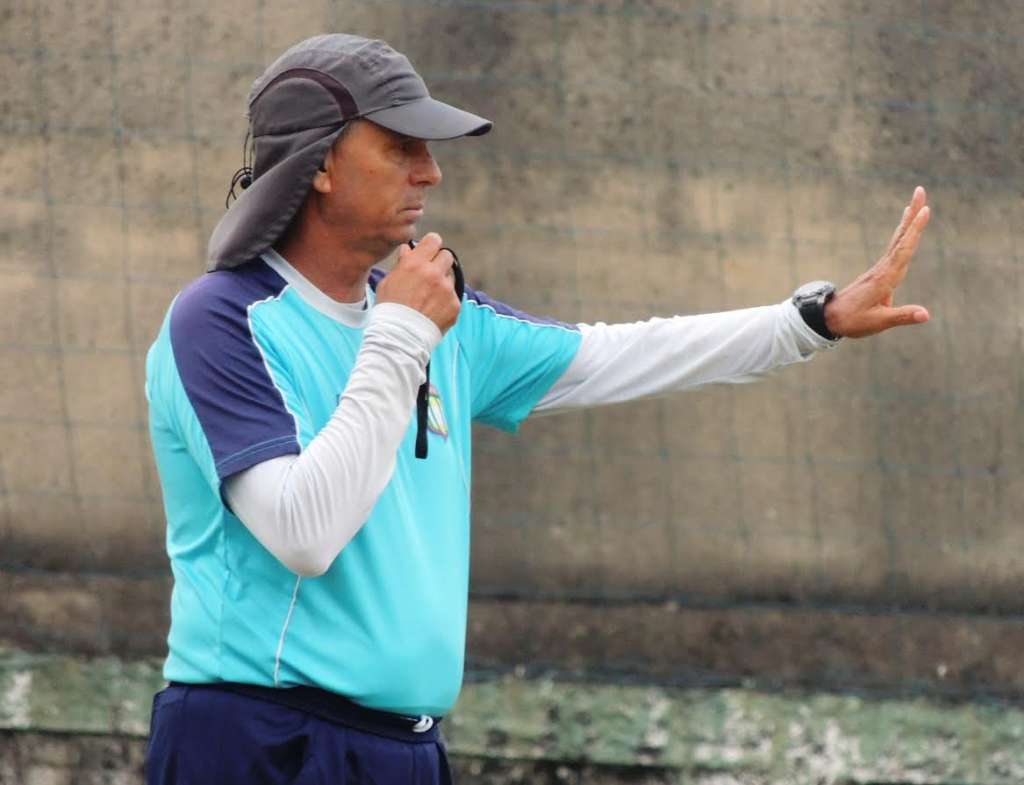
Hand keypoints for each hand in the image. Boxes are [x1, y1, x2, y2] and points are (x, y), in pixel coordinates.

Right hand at [375, 232, 460, 331]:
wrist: (400, 337)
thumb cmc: (389, 309)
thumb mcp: (388, 281)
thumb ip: (402, 263)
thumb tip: (408, 250)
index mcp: (416, 263)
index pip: (434, 240)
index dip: (431, 245)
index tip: (429, 251)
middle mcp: (434, 273)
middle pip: (447, 256)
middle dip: (439, 262)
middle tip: (430, 275)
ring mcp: (447, 290)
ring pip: (450, 277)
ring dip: (442, 283)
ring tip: (428, 298)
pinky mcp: (455, 305)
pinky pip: (453, 297)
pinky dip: (445, 302)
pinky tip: (432, 310)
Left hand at [824, 186, 930, 338]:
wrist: (829, 318)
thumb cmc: (853, 321)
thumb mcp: (878, 321)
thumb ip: (902, 316)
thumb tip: (926, 315)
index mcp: (885, 278)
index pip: (904, 250)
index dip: (915, 230)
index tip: (925, 211)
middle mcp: (883, 269)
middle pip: (901, 237)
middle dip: (912, 215)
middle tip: (920, 191)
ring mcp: (881, 269)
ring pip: (898, 241)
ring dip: (908, 221)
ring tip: (916, 203)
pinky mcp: (879, 273)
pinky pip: (894, 249)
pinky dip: (902, 235)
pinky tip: (904, 229)